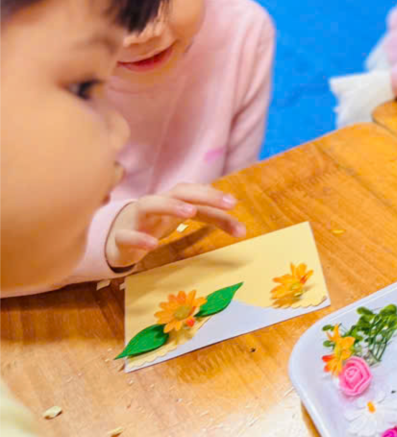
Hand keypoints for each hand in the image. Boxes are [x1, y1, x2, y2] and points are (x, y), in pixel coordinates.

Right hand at [105, 184, 245, 268]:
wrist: (114, 238)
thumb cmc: (155, 223)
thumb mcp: (183, 219)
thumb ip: (212, 220)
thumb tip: (242, 229)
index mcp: (172, 199)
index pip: (195, 192)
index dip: (214, 196)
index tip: (234, 204)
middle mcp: (156, 204)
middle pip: (178, 191)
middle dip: (203, 194)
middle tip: (227, 203)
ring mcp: (136, 219)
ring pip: (149, 204)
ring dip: (170, 206)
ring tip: (190, 212)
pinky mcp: (121, 237)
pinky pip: (127, 235)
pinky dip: (139, 238)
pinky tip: (153, 244)